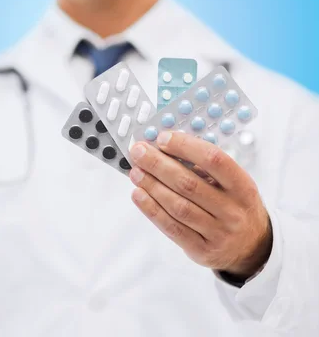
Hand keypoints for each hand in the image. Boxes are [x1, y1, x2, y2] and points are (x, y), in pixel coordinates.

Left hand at [129, 131, 271, 279]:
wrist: (253, 247)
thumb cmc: (234, 205)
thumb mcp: (233, 183)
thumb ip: (204, 167)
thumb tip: (163, 148)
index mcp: (242, 186)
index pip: (214, 160)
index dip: (186, 146)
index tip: (162, 138)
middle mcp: (233, 211)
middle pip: (189, 184)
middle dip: (159, 165)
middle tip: (139, 152)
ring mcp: (218, 233)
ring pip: (179, 207)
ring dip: (152, 186)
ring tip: (135, 172)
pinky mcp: (203, 251)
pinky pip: (173, 228)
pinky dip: (152, 210)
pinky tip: (138, 194)